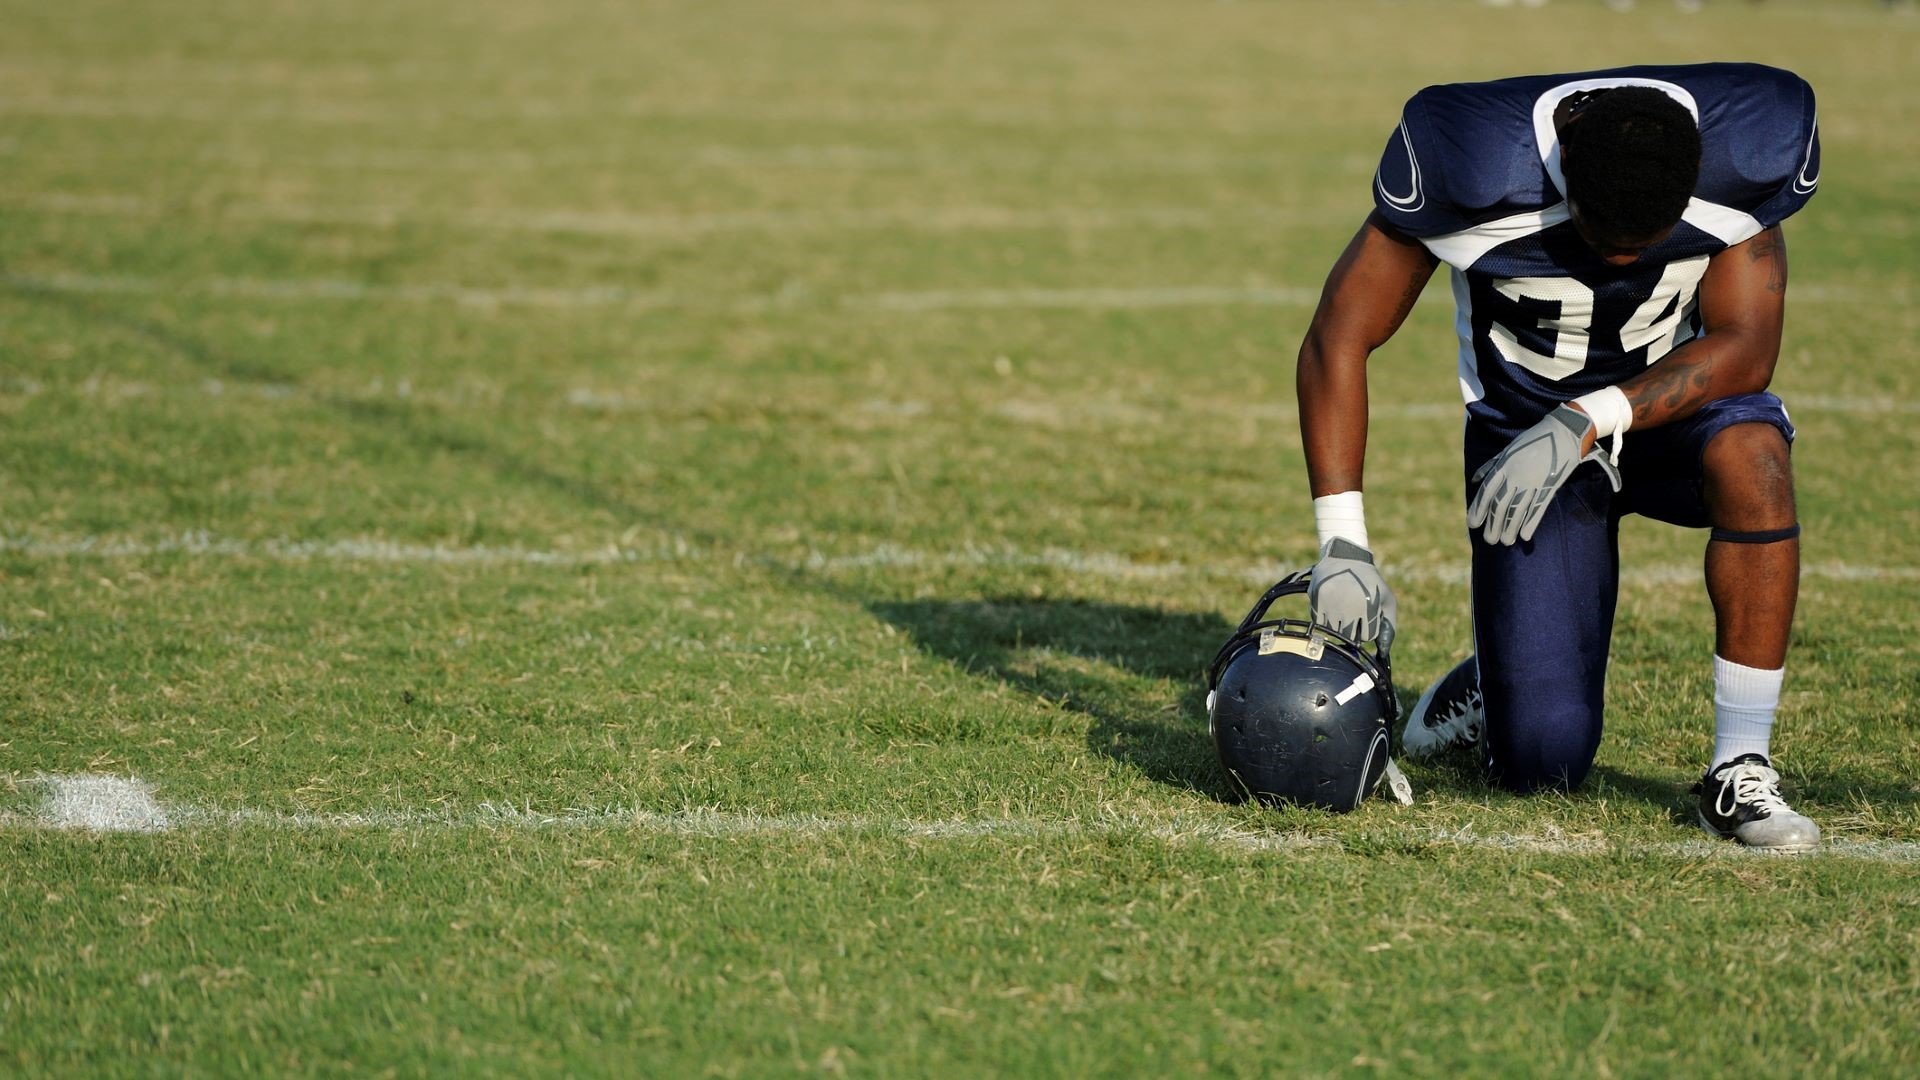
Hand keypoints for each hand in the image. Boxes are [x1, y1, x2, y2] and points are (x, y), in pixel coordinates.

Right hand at [1309, 537, 1396, 649]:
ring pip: (1334, 633)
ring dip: (1338, 626)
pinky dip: (1325, 620)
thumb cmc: (1369, 581)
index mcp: (1369, 604)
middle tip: (1353, 614)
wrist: (1345, 557)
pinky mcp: (1316, 601)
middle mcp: (1349, 605)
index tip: (1366, 617)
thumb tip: (1383, 653)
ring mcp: (1331, 603)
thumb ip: (1389, 626)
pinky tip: (1330, 606)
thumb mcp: (1386, 599)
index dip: (1368, 629)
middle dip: (1353, 630)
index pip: (1368, 636)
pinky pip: (1320, 624)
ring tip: (1342, 610)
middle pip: (1350, 637)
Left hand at [1467, 404, 1621, 545]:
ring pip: (1518, 509)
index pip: (1487, 491)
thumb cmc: (1533, 440)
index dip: (1478, 509)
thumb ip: (1491, 466)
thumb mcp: (1508, 449)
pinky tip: (1524, 536)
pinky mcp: (1550, 484)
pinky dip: (1531, 522)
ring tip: (1505, 542)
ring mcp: (1533, 480)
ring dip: (1510, 528)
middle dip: (1493, 524)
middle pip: (1501, 504)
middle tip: (1489, 540)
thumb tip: (1475, 481)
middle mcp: (1516, 474)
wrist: (1563, 431)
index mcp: (1504, 465)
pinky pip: (1538, 507)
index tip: (1472, 524)